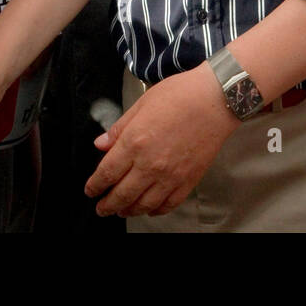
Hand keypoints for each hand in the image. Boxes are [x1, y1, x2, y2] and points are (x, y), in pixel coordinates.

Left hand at [85, 66, 239, 217]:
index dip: (95, 186)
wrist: (215, 99)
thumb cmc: (180, 95)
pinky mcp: (188, 181)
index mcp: (134, 143)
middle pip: (122, 195)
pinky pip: (168, 205)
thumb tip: (101, 144)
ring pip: (143, 205)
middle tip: (101, 208)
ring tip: (122, 210)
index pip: (106, 173)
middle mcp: (150, 164)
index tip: (90, 190)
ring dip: (129, 210)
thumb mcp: (142, 104)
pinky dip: (155, 210)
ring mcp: (170, 176)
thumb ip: (119, 128)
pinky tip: (149, 208)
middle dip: (107, 205)